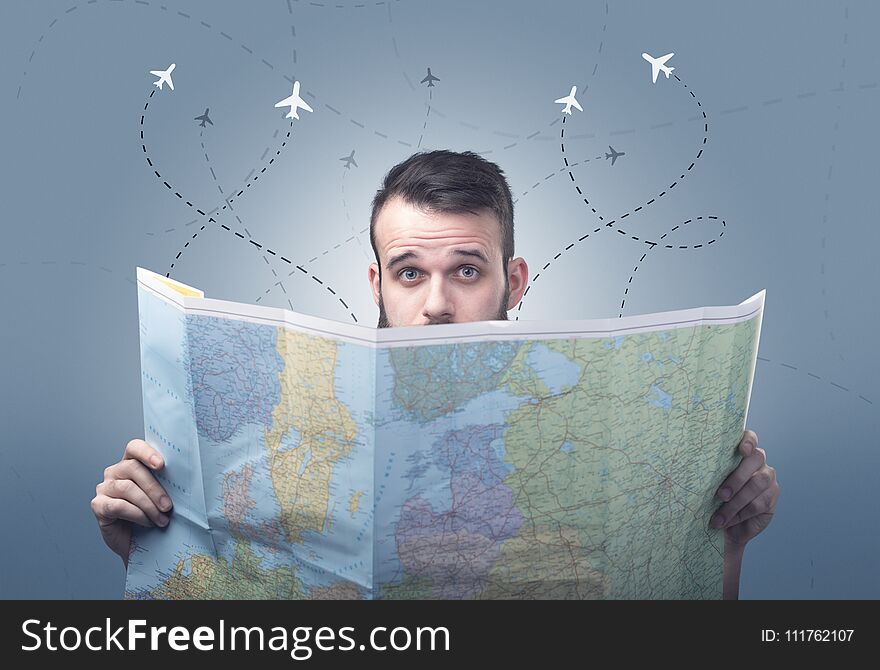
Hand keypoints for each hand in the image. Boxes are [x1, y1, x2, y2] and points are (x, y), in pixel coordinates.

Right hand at [90, 439, 172, 566]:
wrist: (142, 544)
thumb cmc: (155, 515)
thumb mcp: (164, 496)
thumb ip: (168, 482)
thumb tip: (186, 477)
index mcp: (132, 463)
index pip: (134, 447)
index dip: (147, 453)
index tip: (161, 465)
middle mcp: (115, 472)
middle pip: (133, 468)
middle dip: (154, 488)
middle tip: (168, 506)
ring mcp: (105, 488)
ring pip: (126, 488)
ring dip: (148, 505)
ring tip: (161, 520)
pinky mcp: (98, 505)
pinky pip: (118, 506)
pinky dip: (137, 515)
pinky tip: (147, 523)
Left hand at [711, 429, 779, 548]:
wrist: (725, 527)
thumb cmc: (712, 499)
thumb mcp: (708, 485)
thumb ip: (710, 474)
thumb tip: (696, 470)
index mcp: (740, 452)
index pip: (750, 438)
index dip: (748, 441)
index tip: (742, 450)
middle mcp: (757, 461)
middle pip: (755, 459)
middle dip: (737, 478)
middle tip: (720, 495)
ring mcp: (768, 478)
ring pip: (758, 483)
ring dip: (737, 501)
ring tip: (720, 516)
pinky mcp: (772, 496)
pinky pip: (759, 503)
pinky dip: (742, 513)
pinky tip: (729, 521)